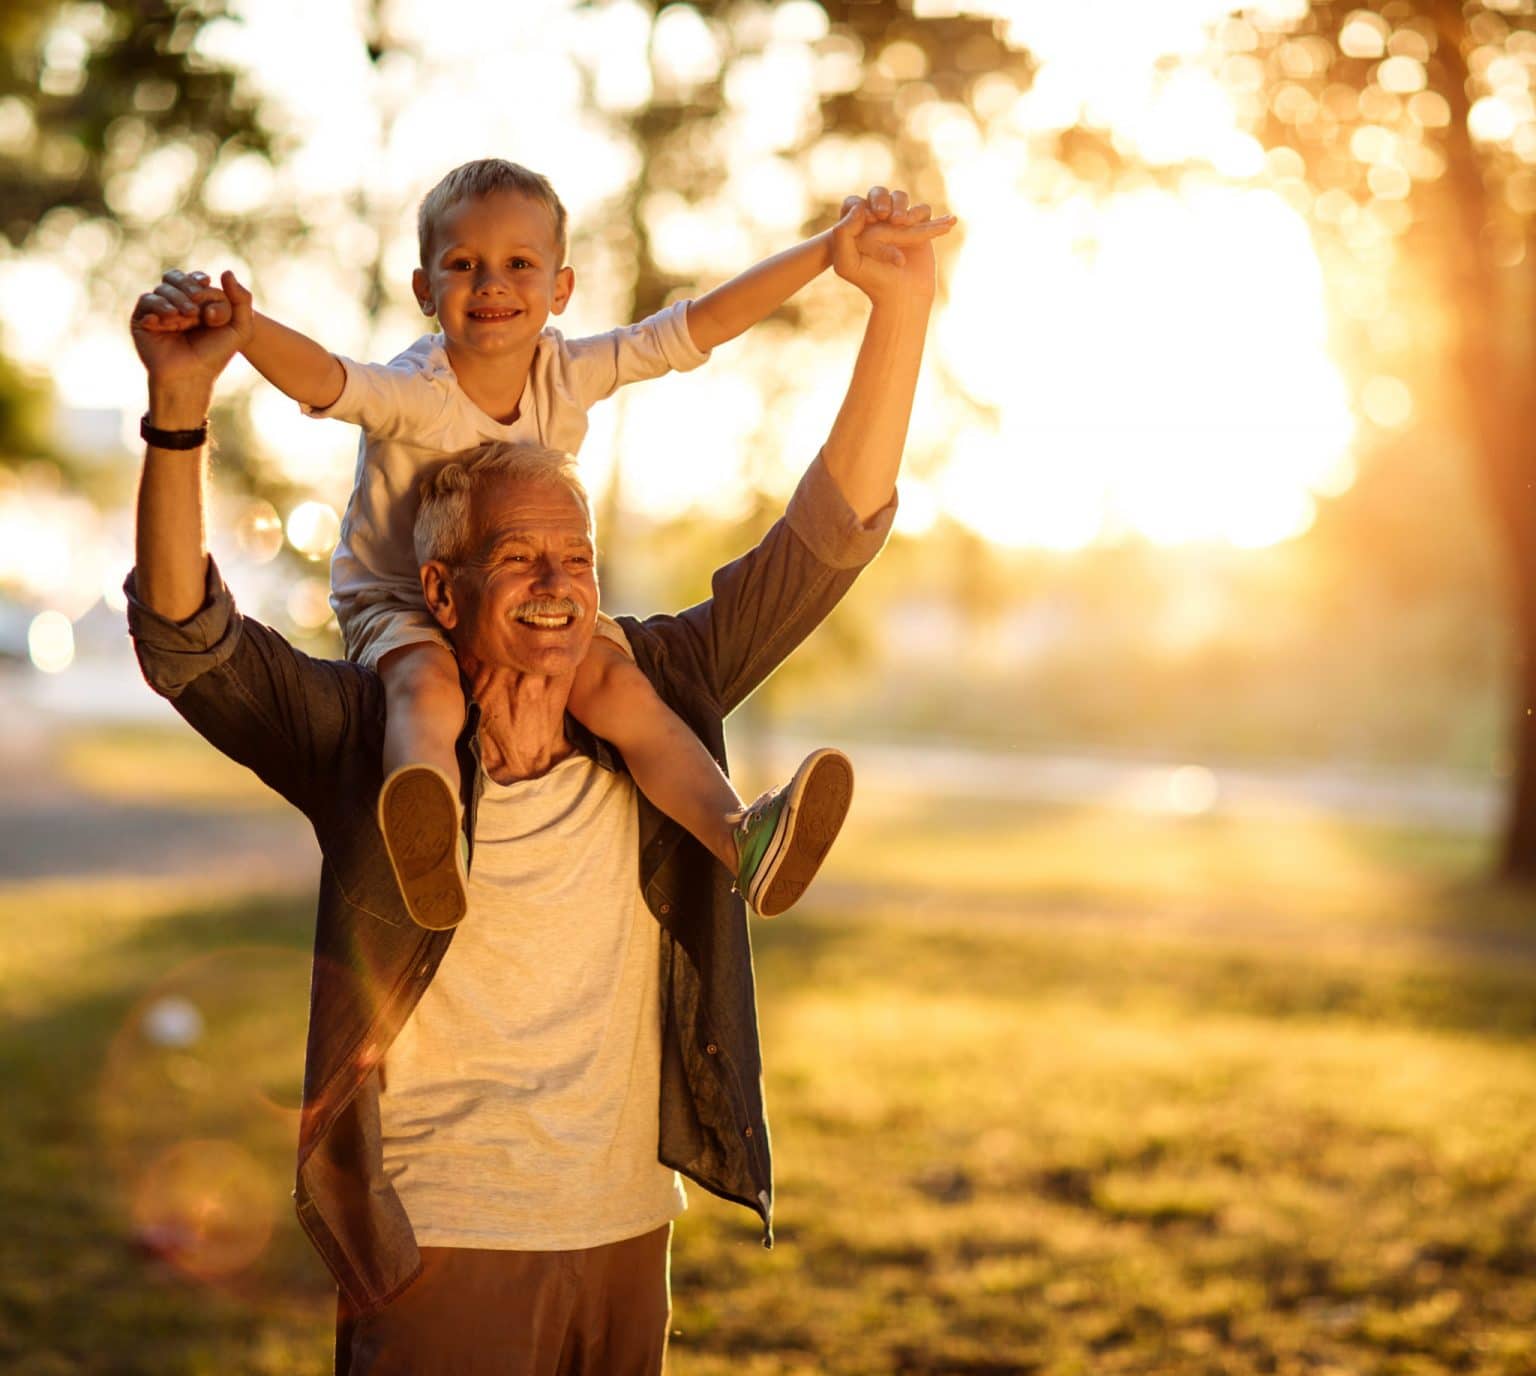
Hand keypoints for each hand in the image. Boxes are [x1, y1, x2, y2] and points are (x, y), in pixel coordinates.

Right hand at [130, 269, 253, 399]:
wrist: (191, 376)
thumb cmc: (215, 355)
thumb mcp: (240, 329)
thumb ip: (242, 300)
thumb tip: (227, 271)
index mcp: (196, 303)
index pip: (195, 279)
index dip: (199, 281)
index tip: (206, 287)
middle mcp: (176, 304)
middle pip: (176, 277)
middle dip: (188, 287)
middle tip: (197, 306)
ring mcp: (158, 311)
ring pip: (163, 289)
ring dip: (178, 300)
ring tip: (188, 317)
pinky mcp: (143, 319)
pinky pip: (147, 300)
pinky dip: (160, 307)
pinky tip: (170, 319)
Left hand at [831, 187, 955, 305]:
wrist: (902, 295)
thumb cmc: (872, 281)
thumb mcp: (846, 264)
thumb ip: (842, 234)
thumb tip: (860, 206)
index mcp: (854, 226)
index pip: (854, 203)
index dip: (860, 209)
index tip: (868, 222)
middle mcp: (875, 220)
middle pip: (878, 193)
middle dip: (881, 199)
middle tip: (885, 216)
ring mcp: (898, 221)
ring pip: (900, 197)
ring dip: (903, 206)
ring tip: (905, 223)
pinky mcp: (918, 225)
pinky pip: (923, 209)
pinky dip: (923, 214)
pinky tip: (942, 223)